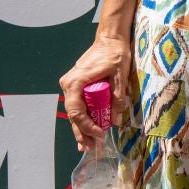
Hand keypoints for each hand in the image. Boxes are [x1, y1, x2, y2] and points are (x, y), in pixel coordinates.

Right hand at [58, 36, 132, 150]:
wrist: (109, 39)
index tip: (100, 134)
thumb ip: (117, 96)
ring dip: (81, 127)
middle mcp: (69, 85)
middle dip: (81, 132)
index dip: (87, 126)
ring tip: (86, 145)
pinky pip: (79, 104)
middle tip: (88, 148)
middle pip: (73, 114)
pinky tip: (87, 129)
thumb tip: (116, 117)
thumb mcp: (120, 75)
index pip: (77, 111)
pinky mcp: (76, 85)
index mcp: (76, 82)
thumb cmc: (114, 54)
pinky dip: (83, 117)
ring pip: (74, 111)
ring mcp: (71, 85)